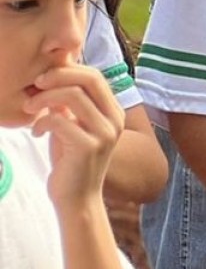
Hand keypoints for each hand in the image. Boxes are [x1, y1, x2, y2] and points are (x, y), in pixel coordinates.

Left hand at [28, 64, 123, 213]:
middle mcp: (114, 120)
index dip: (68, 70)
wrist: (77, 198)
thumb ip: (69, 104)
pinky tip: (36, 132)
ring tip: (29, 108)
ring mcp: (104, 133)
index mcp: (114, 112)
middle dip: (57, 76)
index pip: (95, 76)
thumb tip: (53, 75)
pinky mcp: (89, 147)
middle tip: (35, 85)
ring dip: (44, 98)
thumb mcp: (72, 126)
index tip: (43, 78)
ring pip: (73, 96)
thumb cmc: (71, 161)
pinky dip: (42, 122)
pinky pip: (60, 120)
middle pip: (89, 79)